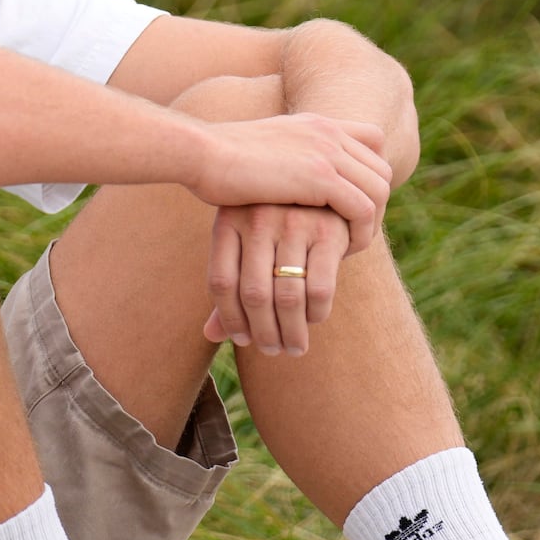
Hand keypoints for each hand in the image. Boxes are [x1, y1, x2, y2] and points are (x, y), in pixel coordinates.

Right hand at [187, 113, 390, 252]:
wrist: (199, 153)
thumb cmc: (215, 161)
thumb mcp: (259, 151)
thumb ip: (282, 157)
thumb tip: (282, 175)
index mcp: (316, 123)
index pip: (372, 141)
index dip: (369, 175)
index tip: (352, 205)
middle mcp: (328, 131)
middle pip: (381, 168)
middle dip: (376, 204)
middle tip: (354, 233)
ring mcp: (327, 150)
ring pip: (380, 189)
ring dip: (372, 222)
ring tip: (349, 246)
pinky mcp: (320, 176)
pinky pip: (364, 208)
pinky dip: (360, 233)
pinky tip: (342, 251)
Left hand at [201, 203, 352, 356]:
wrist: (324, 188)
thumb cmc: (277, 226)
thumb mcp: (247, 244)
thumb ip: (232, 286)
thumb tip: (210, 335)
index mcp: (228, 220)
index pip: (220, 283)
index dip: (229, 319)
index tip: (242, 340)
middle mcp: (258, 219)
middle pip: (254, 294)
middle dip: (264, 333)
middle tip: (273, 351)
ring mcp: (294, 223)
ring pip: (287, 297)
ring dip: (291, 332)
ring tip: (294, 347)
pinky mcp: (328, 231)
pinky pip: (319, 289)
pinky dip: (316, 313)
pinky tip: (314, 318)